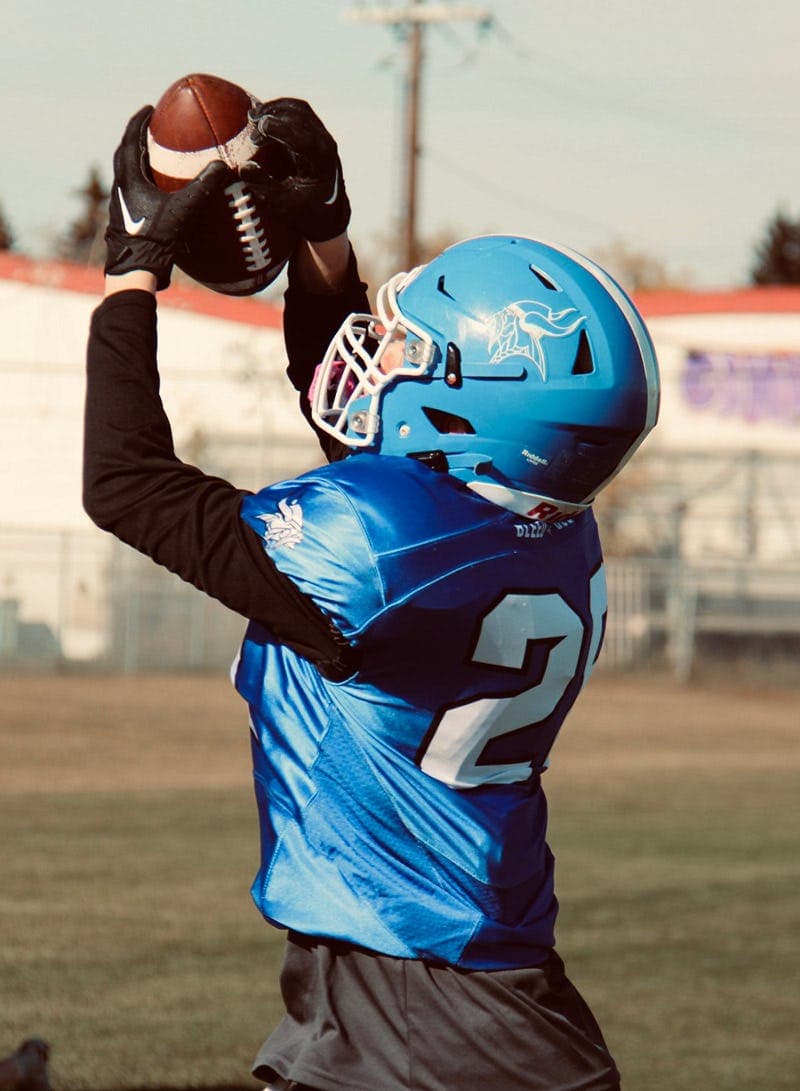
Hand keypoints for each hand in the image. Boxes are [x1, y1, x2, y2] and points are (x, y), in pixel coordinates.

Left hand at [105, 106, 230, 288]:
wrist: (134, 270)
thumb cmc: (154, 240)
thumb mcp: (182, 211)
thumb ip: (202, 188)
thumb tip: (224, 166)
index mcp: (128, 178)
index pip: (130, 140)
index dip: (139, 122)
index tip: (149, 109)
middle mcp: (120, 188)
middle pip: (126, 154)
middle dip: (138, 139)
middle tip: (153, 130)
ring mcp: (120, 205)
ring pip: (128, 174)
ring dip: (140, 161)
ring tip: (157, 157)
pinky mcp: (125, 220)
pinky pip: (134, 191)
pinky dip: (144, 182)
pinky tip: (159, 191)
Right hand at [241, 98, 350, 241]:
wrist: (326, 209)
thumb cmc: (304, 208)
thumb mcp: (283, 203)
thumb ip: (264, 185)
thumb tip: (243, 167)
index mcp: (322, 162)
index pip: (303, 138)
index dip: (280, 129)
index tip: (259, 128)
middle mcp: (325, 144)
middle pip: (300, 118)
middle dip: (274, 116)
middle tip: (251, 124)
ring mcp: (322, 134)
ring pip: (299, 109)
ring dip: (275, 108)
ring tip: (253, 116)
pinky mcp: (316, 130)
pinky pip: (299, 111)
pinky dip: (280, 109)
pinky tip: (262, 115)